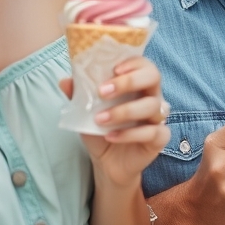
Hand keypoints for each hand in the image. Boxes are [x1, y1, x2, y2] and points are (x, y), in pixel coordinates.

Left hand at [59, 56, 169, 186]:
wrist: (107, 162)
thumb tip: (65, 81)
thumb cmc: (101, 129)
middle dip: (129, 81)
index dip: (132, 62)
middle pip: (153, 77)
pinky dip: (130, 134)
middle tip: (103, 91)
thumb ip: (78, 95)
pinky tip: (111, 137)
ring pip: (151, 106)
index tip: (113, 69)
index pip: (143, 64)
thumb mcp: (85, 111)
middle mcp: (151, 96)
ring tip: (100, 120)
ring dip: (124, 111)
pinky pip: (152, 132)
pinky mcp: (159, 138)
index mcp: (137, 84)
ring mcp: (158, 117)